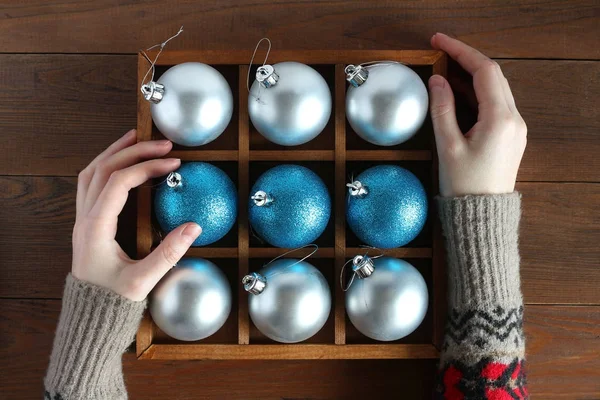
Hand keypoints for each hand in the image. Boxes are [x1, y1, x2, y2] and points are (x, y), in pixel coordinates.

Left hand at [72, 129, 201, 300]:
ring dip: (115, 152)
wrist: (89, 316)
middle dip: (134, 151)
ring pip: (92, 172)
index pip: (119, 182)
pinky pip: (90, 184)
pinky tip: (121, 163)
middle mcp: (85, 218)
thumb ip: (168, 254)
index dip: (147, 167)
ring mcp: (83, 219)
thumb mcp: (142, 281)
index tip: (173, 163)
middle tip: (163, 144)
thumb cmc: (111, 301)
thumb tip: (194, 227)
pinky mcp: (87, 223)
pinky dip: (106, 166)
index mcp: (96, 227)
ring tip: (137, 138)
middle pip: (103, 168)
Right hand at [428, 33, 526, 196]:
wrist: (482, 216)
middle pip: (493, 75)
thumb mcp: (448, 146)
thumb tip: (437, 82)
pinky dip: (477, 92)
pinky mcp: (510, 136)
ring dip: (472, 75)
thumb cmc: (465, 186)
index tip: (439, 42)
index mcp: (500, 119)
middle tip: (440, 52)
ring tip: (445, 70)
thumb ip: (442, 109)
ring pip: (496, 88)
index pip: (484, 71)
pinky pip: (496, 103)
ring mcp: (515, 127)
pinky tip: (458, 92)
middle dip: (466, 59)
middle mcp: (514, 119)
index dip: (461, 51)